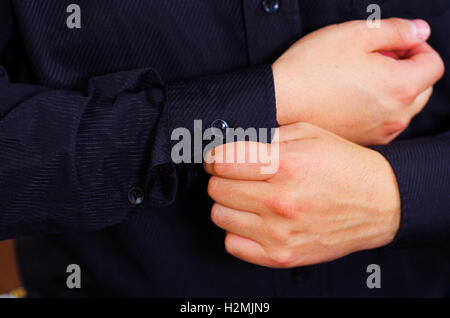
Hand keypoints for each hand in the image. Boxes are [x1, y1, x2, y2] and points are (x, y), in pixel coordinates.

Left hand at [204, 123, 400, 267]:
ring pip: (220, 216)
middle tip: (236, 177)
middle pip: (217, 189)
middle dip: (222, 179)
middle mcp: (281, 201)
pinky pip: (233, 244)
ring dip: (228, 204)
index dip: (216, 157)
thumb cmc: (345, 167)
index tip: (220, 159)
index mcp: (287, 165)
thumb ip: (267, 137)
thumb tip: (232, 145)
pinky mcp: (282, 255)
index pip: (223, 162)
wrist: (380, 204)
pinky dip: (237, 230)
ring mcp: (280, 233)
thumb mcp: (309, 135)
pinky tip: (253, 219)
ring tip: (247, 198)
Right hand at [273, 18, 444, 145]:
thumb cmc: (310, 69)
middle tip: (377, 59)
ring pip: (404, 107)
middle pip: (423, 88)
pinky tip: (352, 97)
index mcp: (400, 87)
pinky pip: (384, 122)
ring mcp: (379, 132)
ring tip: (361, 78)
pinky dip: (378, 108)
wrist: (278, 103)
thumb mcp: (355, 34)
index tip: (395, 43)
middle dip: (408, 69)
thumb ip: (396, 30)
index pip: (434, 64)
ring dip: (393, 89)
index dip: (418, 46)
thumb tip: (420, 31)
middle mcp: (395, 115)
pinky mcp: (363, 141)